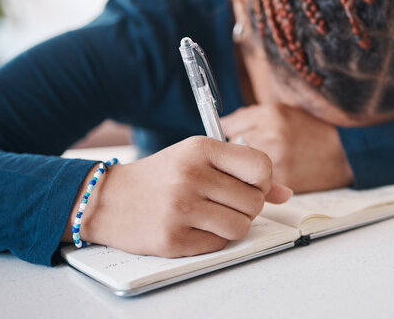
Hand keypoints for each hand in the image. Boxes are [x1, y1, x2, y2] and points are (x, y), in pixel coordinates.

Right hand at [62, 137, 291, 257]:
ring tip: (209, 215)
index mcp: (200, 148)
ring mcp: (180, 208)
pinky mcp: (172, 238)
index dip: (263, 181)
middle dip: (246, 206)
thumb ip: (242, 172)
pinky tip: (190, 227)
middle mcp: (191, 175)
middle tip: (223, 202)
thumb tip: (285, 193)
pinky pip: (218, 244)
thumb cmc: (160, 177)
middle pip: (254, 202)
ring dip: (231, 225)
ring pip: (241, 227)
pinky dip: (210, 239)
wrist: (108, 199)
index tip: (249, 185)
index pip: (261, 166)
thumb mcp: (198, 160)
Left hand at [220, 103, 352, 192]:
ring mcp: (278, 161)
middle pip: (231, 150)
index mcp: (271, 116)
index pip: (227, 128)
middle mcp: (272, 137)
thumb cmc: (309, 130)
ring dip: (242, 171)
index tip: (226, 142)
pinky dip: (256, 185)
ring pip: (241, 169)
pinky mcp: (284, 182)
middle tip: (243, 156)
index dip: (226, 138)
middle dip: (233, 155)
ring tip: (258, 167)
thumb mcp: (281, 112)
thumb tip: (220, 126)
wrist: (344, 152)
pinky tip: (268, 178)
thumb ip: (248, 117)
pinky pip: (256, 185)